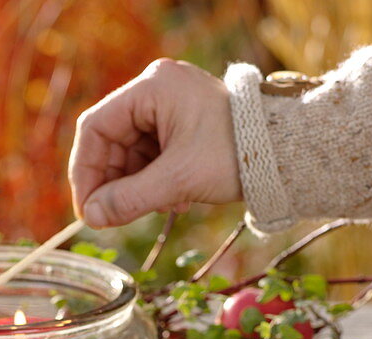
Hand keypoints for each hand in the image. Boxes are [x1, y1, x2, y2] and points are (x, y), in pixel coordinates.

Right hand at [68, 59, 241, 228]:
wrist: (287, 153)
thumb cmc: (236, 155)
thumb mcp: (177, 180)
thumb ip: (129, 199)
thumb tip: (91, 217)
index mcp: (152, 87)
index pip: (95, 127)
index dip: (84, 171)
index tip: (87, 208)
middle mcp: (157, 90)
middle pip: (111, 140)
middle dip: (112, 182)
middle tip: (111, 217)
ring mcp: (170, 106)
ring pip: (130, 151)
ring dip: (133, 185)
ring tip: (154, 208)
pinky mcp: (181, 124)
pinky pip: (150, 154)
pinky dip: (151, 180)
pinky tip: (170, 200)